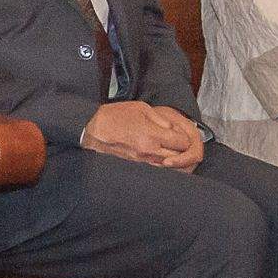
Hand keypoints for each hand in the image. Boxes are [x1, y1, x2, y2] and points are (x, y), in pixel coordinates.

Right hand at [81, 101, 202, 169]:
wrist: (93, 130)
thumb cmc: (115, 116)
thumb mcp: (141, 108)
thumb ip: (161, 119)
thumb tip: (173, 129)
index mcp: (152, 134)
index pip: (182, 142)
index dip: (184, 138)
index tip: (180, 134)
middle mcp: (149, 150)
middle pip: (179, 157)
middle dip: (181, 150)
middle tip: (177, 143)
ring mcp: (142, 161)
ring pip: (169, 166)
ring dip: (173, 159)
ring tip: (169, 149)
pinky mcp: (136, 166)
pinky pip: (156, 169)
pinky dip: (161, 164)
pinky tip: (158, 156)